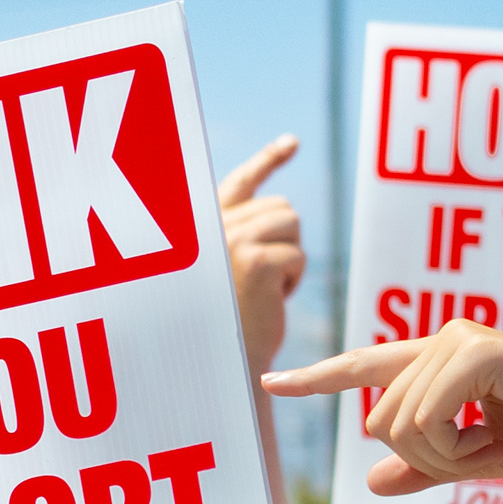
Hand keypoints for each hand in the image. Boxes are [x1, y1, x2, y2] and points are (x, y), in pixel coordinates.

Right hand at [217, 138, 305, 377]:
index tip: (293, 143)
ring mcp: (232, 240)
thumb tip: (284, 209)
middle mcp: (213, 226)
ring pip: (292, 226)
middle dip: (285, 241)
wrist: (218, 359)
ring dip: (290, 258)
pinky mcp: (256, 260)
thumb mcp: (229, 271)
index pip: (242, 182)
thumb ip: (245, 235)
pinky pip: (298, 254)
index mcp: (204, 225)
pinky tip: (269, 299)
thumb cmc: (225, 322)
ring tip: (263, 287)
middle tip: (261, 278)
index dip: (268, 160)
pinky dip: (293, 280)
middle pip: (281, 208)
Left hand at [263, 324, 502, 497]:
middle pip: (379, 418)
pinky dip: (455, 449)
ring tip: (491, 446)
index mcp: (444, 358)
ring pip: (397, 424)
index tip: (272, 383)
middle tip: (478, 457)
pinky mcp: (477, 352)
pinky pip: (426, 420)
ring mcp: (458, 340)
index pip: (367, 366)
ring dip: (443, 457)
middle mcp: (443, 339)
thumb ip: (428, 467)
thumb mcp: (484, 460)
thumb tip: (371, 480)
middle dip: (423, 458)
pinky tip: (493, 441)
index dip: (319, 377)